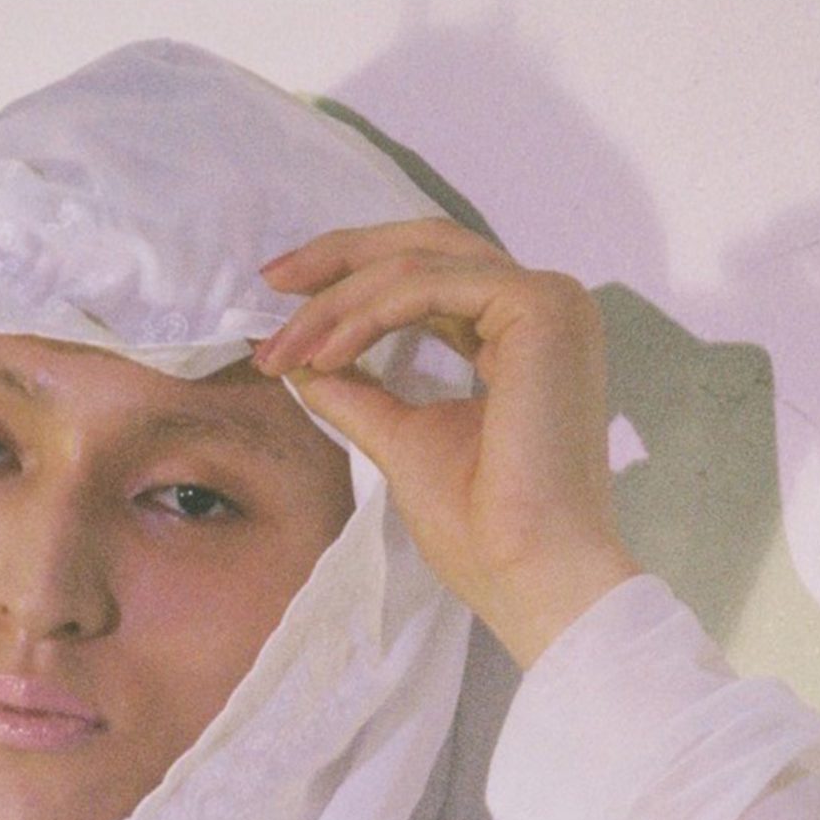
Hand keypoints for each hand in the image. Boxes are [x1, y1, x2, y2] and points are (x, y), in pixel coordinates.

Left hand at [252, 220, 639, 666]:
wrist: (529, 573)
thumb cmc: (482, 530)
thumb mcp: (401, 442)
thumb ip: (358, 393)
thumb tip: (301, 363)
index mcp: (520, 336)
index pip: (430, 279)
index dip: (354, 282)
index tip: (284, 308)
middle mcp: (541, 306)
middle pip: (426, 246)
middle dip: (340, 258)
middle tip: (271, 279)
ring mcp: (549, 301)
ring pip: (419, 263)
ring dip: (339, 300)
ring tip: (285, 347)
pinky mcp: (540, 307)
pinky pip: (430, 286)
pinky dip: (367, 314)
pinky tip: (324, 352)